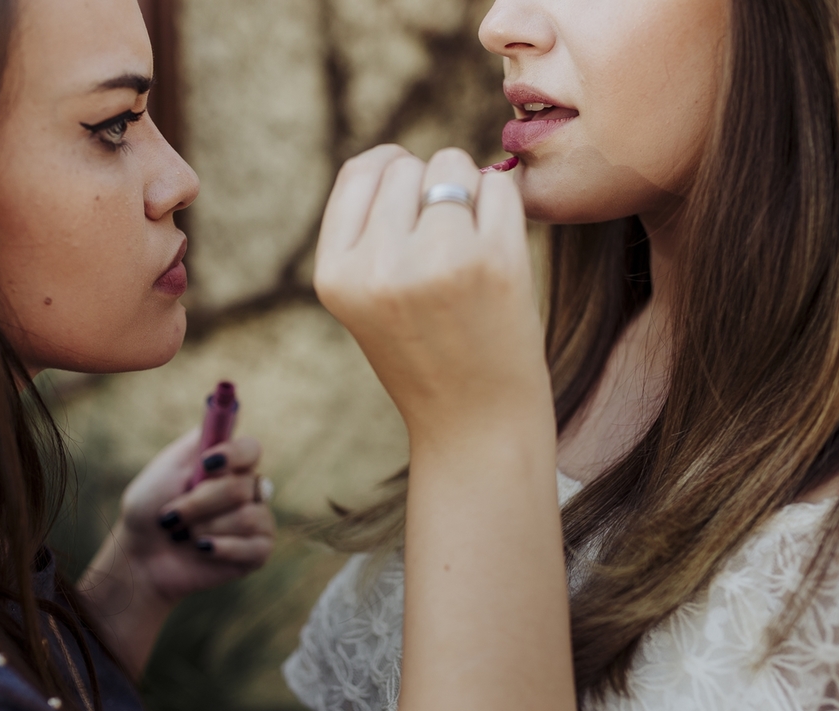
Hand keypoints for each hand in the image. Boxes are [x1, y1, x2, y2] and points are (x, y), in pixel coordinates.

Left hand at [116, 428, 275, 604]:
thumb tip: (225, 405)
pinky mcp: (258, 551)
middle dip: (199, 503)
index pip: (250, 449)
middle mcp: (246, 488)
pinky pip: (254, 546)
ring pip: (246, 517)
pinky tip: (201, 551)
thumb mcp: (165, 472)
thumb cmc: (149, 511)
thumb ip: (196, 445)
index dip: (233, 454)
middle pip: (242, 486)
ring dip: (203, 528)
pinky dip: (221, 549)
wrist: (140, 559)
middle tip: (170, 516)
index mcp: (227, 465)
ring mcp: (256, 519)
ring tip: (182, 536)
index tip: (207, 463)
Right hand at [313, 145, 549, 439]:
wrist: (475, 424)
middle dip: (431, 187)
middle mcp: (378, 266)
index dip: (391, 174)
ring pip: (453, 164)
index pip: (359, 172)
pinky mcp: (494, 261)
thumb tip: (398, 157)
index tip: (412, 204)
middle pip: (407, 165)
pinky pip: (500, 186)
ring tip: (470, 245)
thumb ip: (365, 234)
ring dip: (468, 189)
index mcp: (335, 274)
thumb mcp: (364, 300)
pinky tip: (499, 249)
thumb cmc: (424, 356)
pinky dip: (503, 206)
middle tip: (446, 243)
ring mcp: (436, 260)